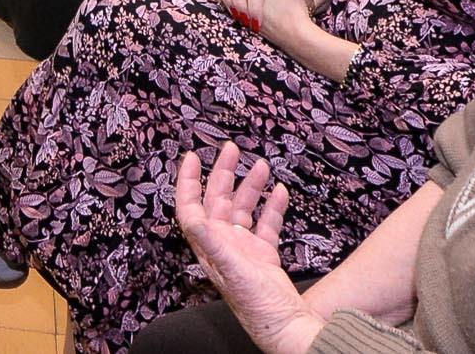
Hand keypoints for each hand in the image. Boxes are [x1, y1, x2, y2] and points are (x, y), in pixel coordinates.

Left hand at [175, 147, 319, 353]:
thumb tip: (192, 218)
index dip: (188, 182)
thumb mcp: (232, 270)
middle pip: (218, 201)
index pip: (191, 208)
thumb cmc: (257, 305)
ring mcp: (244, 249)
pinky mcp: (264, 255)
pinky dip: (272, 207)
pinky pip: (266, 223)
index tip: (192, 157)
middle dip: (223, 173)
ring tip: (262, 165)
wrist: (287, 327)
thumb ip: (212, 242)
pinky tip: (280, 192)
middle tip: (231, 149)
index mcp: (209, 247)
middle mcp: (223, 245)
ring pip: (243, 209)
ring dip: (251, 186)